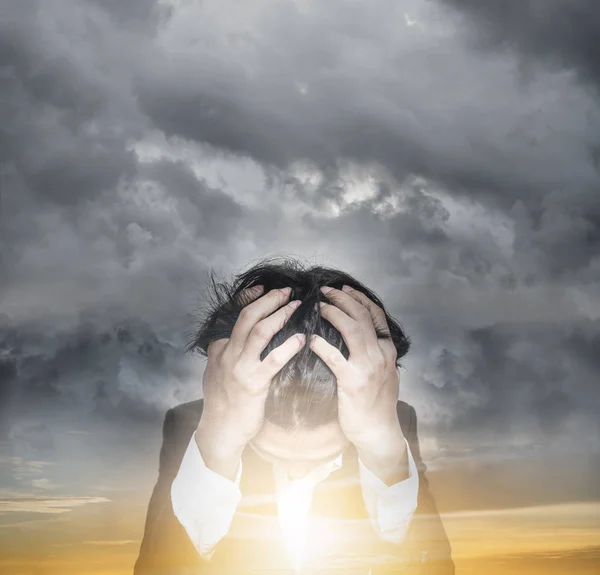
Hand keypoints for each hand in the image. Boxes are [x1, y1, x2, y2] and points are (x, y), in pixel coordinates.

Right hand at [196, 285, 304, 479]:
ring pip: (260, 332)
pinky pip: (273, 360)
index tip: (263, 287)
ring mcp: (240, 367)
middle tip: (286, 290)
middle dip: (269, 300)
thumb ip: (225, 352)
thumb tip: (235, 337)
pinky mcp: (254, 383)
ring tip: (295, 306)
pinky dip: (288, 346)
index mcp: (220, 348)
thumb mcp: (216, 371)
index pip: (234, 314)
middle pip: (248, 317)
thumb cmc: (222, 401)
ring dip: (280, 315)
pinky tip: (301, 339)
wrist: (220, 430)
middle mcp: (228, 353)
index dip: (249, 297)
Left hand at [309, 285, 406, 483]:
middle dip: (343, 299)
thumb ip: (377, 353)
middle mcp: (380, 354)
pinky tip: (310, 339)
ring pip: (352, 329)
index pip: (376, 315)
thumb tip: (366, 336)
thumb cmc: (378, 403)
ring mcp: (368, 367)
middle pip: (362, 316)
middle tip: (326, 291)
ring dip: (333, 313)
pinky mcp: (353, 381)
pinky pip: (335, 357)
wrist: (378, 431)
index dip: (360, 299)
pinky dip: (322, 345)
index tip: (346, 289)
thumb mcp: (385, 373)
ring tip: (318, 306)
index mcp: (388, 350)